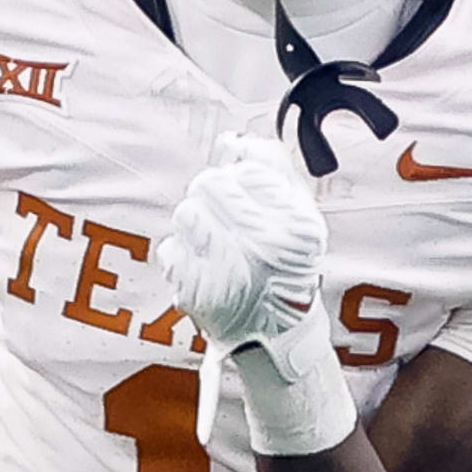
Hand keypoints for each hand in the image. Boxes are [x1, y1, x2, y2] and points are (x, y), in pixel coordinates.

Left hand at [160, 133, 325, 355]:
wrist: (276, 330)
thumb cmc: (287, 265)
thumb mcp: (300, 213)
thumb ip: (273, 167)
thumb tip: (234, 140)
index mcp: (292, 225)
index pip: (243, 171)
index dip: (239, 181)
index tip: (246, 199)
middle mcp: (261, 248)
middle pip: (207, 185)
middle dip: (212, 196)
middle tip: (223, 218)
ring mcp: (226, 272)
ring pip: (185, 213)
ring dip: (194, 223)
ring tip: (214, 244)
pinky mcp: (196, 292)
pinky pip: (171, 249)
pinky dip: (183, 255)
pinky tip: (204, 267)